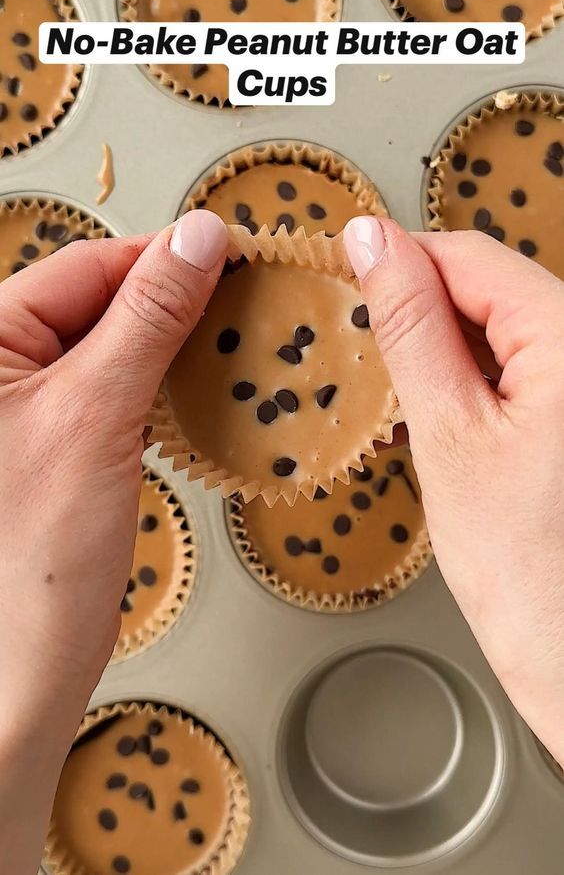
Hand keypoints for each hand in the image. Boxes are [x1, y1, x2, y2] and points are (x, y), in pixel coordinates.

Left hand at [0, 210, 226, 873]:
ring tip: (234, 339)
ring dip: (173, 343)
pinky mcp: (62, 444)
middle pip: (99, 302)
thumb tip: (197, 239)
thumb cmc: (30, 559)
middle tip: (246, 297)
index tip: (233, 251)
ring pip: (114, 346)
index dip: (163, 256)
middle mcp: (0, 369)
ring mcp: (31, 408)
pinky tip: (201, 388)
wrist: (21, 671)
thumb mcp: (95, 414)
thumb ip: (147, 318)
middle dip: (173, 300)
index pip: (84, 268)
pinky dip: (162, 386)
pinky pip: (118, 390)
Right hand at [344, 217, 563, 767]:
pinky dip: (476, 383)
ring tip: (411, 406)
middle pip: (492, 288)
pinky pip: (523, 368)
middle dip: (425, 312)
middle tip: (373, 359)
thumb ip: (411, 328)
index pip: (472, 256)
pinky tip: (449, 422)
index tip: (346, 269)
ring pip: (503, 328)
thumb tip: (374, 245)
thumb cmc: (532, 574)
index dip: (401, 258)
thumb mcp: (449, 434)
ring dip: (447, 351)